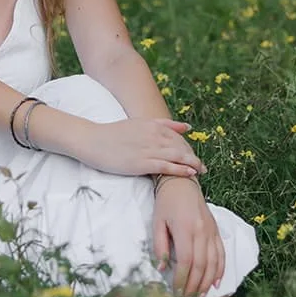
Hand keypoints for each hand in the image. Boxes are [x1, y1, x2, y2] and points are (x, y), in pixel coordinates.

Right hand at [67, 115, 205, 178]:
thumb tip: (186, 127)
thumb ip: (164, 124)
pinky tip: (190, 173)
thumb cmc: (113, 134)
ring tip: (201, 171)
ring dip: (192, 164)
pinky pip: (166, 166)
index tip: (194, 157)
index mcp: (153, 125)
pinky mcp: (141, 162)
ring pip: (177, 156)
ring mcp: (148, 149)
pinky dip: (180, 169)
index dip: (188, 148)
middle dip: (193, 157)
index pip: (178, 137)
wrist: (92, 140)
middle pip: (181, 147)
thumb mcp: (140, 123)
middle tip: (203, 167)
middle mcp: (153, 135)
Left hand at [152, 176, 224, 296]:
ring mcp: (211, 231)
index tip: (176, 293)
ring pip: (214, 262)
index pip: (186, 261)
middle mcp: (202, 231)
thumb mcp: (157, 223)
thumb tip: (163, 269)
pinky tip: (217, 283)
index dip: (182, 280)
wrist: (182, 183)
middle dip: (195, 286)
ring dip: (208, 282)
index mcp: (185, 229)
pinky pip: (222, 253)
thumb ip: (160, 246)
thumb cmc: (166, 204)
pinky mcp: (216, 231)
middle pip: (201, 265)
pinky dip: (220, 270)